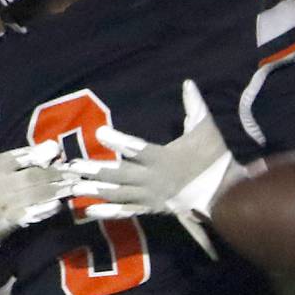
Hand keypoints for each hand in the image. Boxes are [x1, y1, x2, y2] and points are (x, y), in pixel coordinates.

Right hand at [0, 101, 72, 254]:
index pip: (22, 156)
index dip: (41, 152)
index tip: (57, 149)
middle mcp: (3, 184)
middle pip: (35, 176)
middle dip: (57, 173)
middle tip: (78, 170)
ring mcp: (8, 204)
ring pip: (37, 195)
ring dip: (58, 190)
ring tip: (77, 185)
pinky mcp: (11, 221)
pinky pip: (31, 215)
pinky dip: (45, 210)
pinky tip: (59, 205)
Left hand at [63, 80, 245, 256]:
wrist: (223, 194)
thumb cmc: (213, 160)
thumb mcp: (206, 129)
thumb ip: (195, 106)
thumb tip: (188, 82)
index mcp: (162, 158)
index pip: (136, 148)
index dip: (117, 141)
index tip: (99, 133)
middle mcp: (151, 178)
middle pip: (119, 175)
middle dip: (94, 171)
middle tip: (72, 168)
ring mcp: (149, 196)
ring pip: (118, 194)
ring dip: (95, 190)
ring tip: (74, 187)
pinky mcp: (150, 208)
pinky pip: (126, 211)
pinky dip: (108, 211)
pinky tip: (89, 210)